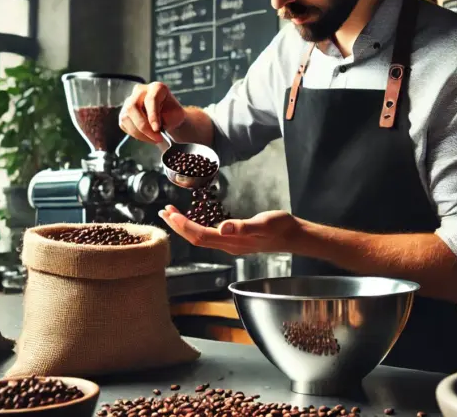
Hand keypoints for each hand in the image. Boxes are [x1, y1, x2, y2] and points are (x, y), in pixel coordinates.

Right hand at [119, 82, 185, 145]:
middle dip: (143, 126)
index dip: (152, 115)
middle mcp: (140, 91)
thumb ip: (167, 119)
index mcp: (156, 88)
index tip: (157, 129)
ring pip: (126, 117)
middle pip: (133, 107)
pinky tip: (147, 138)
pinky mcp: (124, 113)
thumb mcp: (176, 115)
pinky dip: (136, 135)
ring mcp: (129, 101)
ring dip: (140, 133)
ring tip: (154, 140)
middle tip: (156, 138)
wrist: (168, 117)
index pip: (150, 99)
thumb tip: (154, 128)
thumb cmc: (173, 114)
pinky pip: (125, 125)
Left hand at [158, 206, 300, 255]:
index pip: (200, 235)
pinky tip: (192, 219)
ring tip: (171, 214)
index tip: (171, 213)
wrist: (292, 236)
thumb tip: (223, 228)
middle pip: (195, 238)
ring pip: (200, 237)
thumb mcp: (264, 223)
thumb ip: (243, 227)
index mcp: (232, 242)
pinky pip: (208, 235)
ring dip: (184, 226)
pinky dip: (195, 226)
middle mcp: (227, 245)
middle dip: (177, 226)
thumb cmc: (280, 227)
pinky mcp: (233, 239)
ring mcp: (230, 244)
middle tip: (163, 211)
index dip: (184, 225)